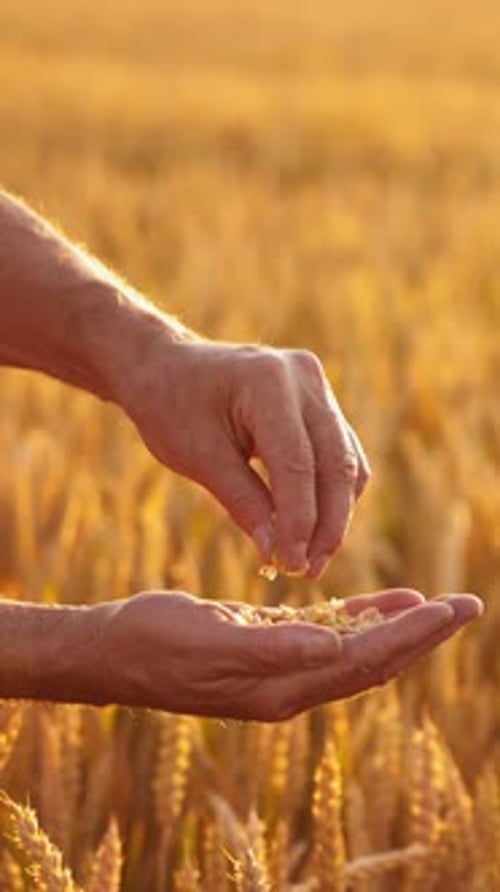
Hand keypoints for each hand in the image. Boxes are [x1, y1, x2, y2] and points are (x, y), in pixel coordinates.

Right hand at [95, 589, 481, 720]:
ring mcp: (278, 671)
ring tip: (435, 605)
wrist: (115, 651)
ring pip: (354, 650)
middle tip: (468, 607)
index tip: (451, 610)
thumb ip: (274, 647)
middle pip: (372, 661)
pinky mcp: (265, 649)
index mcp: (281, 687)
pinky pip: (324, 638)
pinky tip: (376, 606)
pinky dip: (355, 621)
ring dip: (395, 627)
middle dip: (421, 634)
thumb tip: (335, 649)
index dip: (411, 636)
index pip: (364, 661)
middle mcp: (289, 686)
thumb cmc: (155, 641)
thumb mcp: (210, 638)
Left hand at [120, 337, 369, 576]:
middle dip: (327, 524)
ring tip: (310, 559)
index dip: (299, 520)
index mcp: (268, 381)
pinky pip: (339, 454)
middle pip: (336, 463)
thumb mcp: (198, 458)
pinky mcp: (320, 401)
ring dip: (334, 514)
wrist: (166, 365)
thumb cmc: (171, 406)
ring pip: (346, 461)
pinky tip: (311, 530)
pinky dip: (329, 493)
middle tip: (308, 570)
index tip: (290, 565)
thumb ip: (242, 502)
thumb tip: (277, 553)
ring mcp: (317, 386)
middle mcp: (304, 377)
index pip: (297, 464)